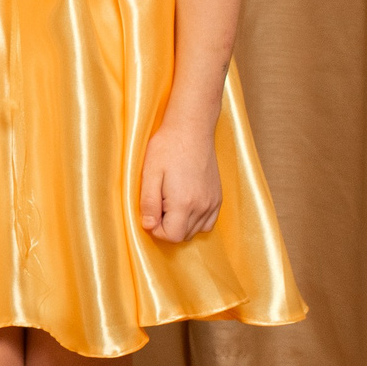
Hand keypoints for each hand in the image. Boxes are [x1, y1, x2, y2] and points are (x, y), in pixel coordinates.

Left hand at [138, 118, 223, 242]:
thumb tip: (148, 226)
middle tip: (158, 203)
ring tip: (169, 200)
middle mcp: (203, 207)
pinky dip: (196, 220)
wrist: (191, 129)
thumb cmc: (167, 147)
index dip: (156, 229)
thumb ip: (149, 203)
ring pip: (197, 230)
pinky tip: (184, 204)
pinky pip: (209, 222)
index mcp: (184, 203)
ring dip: (180, 223)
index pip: (172, 236)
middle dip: (167, 226)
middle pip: (184, 235)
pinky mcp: (218, 197)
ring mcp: (213, 203)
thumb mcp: (150, 173)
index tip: (150, 212)